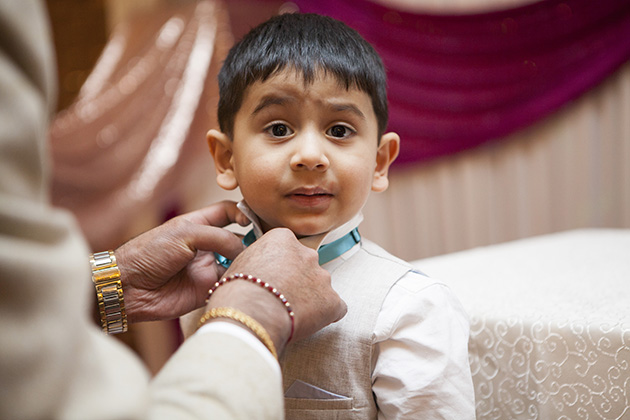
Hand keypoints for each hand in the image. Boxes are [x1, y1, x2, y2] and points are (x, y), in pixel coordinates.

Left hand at [116, 201, 248, 322]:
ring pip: (238, 262)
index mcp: (198, 225)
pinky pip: (230, 284)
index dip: (244, 213)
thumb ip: (218, 237)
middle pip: (239, 238)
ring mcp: (207, 267)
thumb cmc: (148, 254)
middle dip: (253, 239)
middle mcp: (206, 245)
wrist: (128, 288)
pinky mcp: (207, 289)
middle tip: (267, 243)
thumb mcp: (185, 234)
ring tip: (257, 262)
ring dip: (247, 262)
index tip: (254, 221)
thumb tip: (245, 249)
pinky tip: (244, 279)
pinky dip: (238, 281)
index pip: (228, 212)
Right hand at [206, 228, 346, 354]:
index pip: (287, 248)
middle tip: (281, 297)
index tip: (272, 278)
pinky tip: (307, 323)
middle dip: (297, 280)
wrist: (249, 314)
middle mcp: (307, 253)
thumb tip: (258, 270)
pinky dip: (325, 315)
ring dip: (309, 297)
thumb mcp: (240, 263)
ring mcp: (322, 277)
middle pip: (306, 265)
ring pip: (320, 286)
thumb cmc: (236, 291)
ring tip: (289, 313)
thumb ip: (258, 260)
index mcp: (282, 238)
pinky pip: (335, 308)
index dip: (279, 265)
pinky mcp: (332, 301)